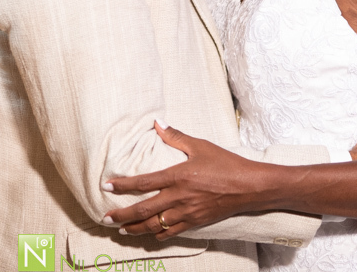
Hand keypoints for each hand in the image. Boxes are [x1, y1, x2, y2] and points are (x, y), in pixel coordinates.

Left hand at [101, 121, 256, 239]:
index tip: (107, 186)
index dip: (123, 185)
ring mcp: (187, 212)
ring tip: (123, 229)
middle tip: (106, 218)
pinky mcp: (196, 222)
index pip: (143, 182)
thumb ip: (175, 136)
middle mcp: (179, 197)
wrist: (249, 186)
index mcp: (177, 176)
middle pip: (144, 210)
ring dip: (136, 228)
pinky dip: (159, 234)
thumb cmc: (225, 163)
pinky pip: (173, 232)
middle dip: (123, 215)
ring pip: (155, 225)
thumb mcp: (199, 145)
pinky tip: (151, 234)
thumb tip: (158, 123)